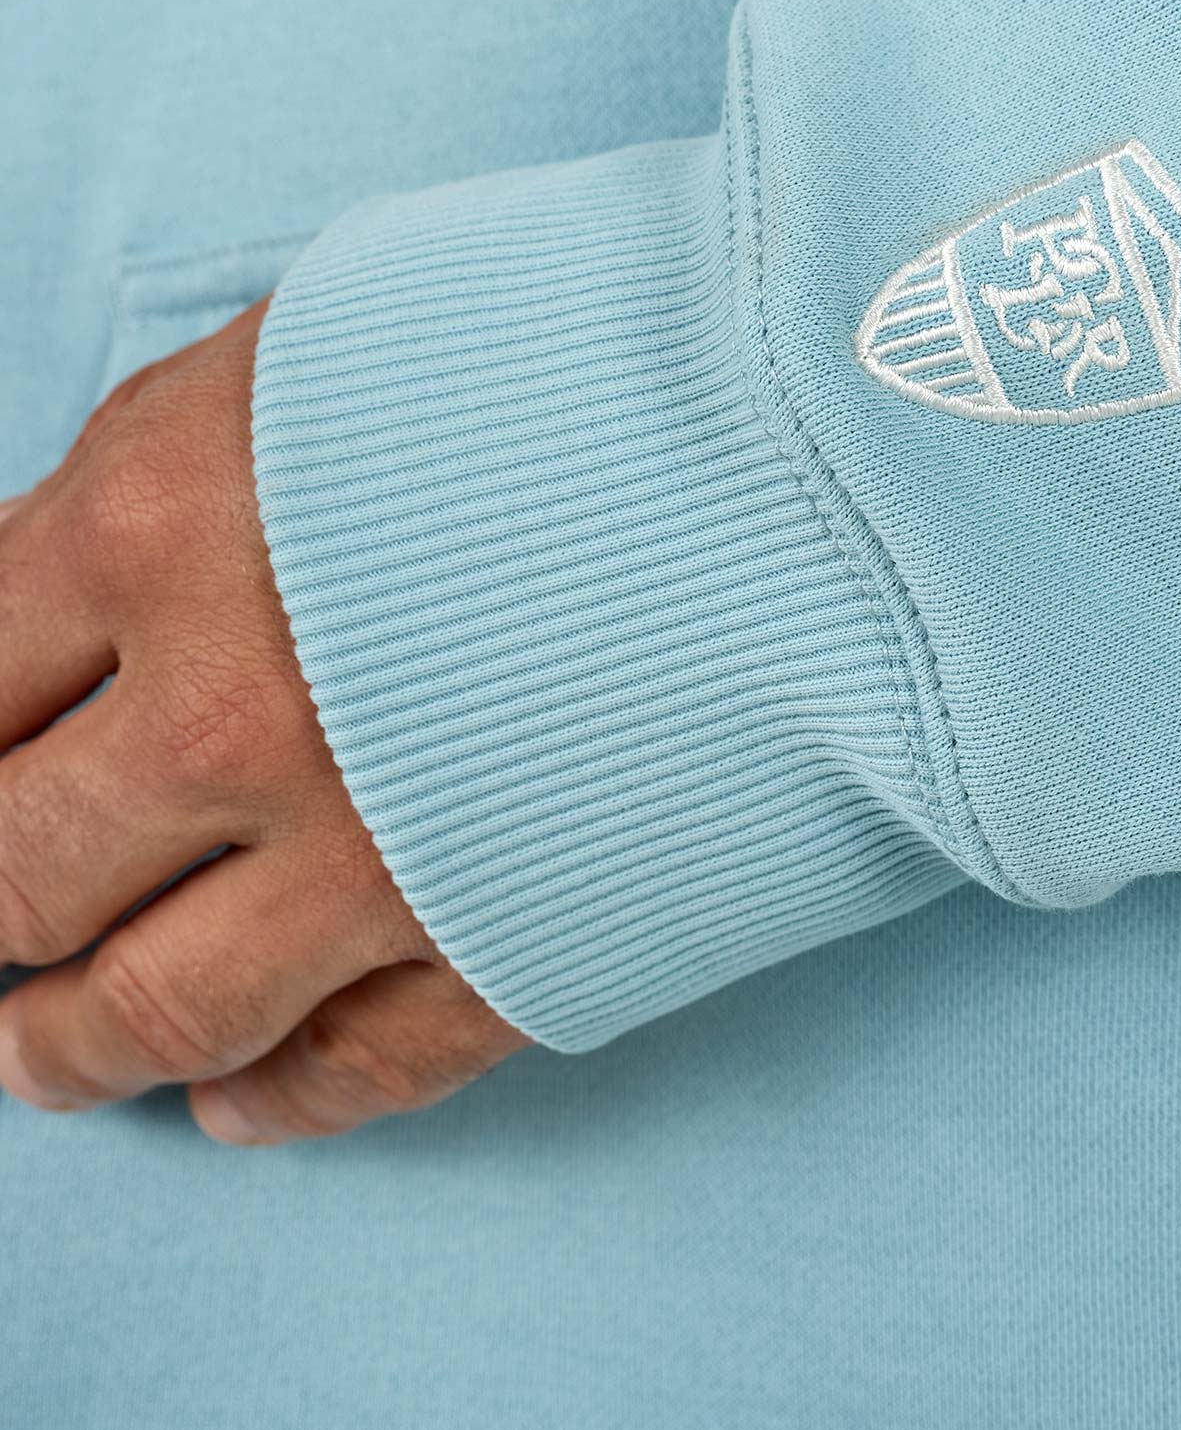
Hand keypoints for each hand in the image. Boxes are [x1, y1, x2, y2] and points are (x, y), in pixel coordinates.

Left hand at [0, 308, 525, 1142]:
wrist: (848, 418)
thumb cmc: (589, 333)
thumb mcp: (324, 334)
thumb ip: (163, 470)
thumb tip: (52, 584)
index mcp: (161, 525)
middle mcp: (232, 712)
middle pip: (15, 869)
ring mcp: (370, 854)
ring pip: (146, 1010)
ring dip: (65, 1042)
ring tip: (40, 1045)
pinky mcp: (507, 946)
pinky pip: (347, 1069)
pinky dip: (270, 1097)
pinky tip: (229, 1095)